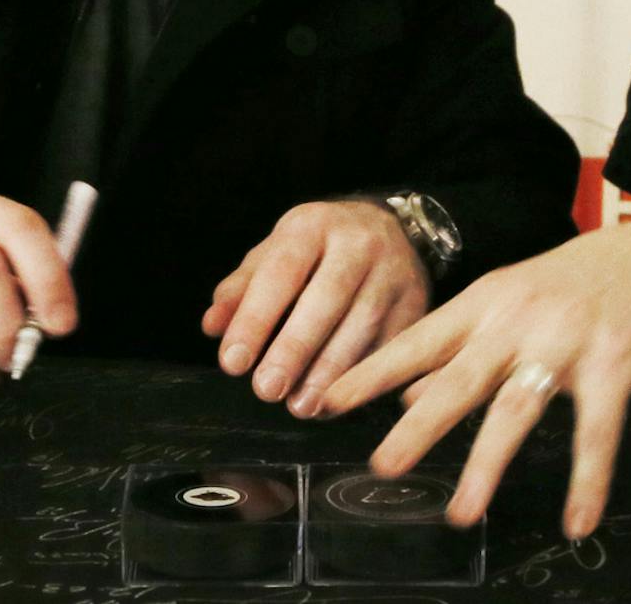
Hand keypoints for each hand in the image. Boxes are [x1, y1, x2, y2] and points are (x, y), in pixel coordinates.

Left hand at [201, 199, 430, 418]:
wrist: (389, 229)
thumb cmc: (317, 250)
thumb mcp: (275, 254)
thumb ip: (241, 289)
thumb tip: (213, 327)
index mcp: (313, 224)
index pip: (281, 272)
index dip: (255, 318)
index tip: (233, 362)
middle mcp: (358, 243)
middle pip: (327, 298)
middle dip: (294, 349)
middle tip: (266, 389)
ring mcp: (393, 272)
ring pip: (363, 325)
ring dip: (329, 372)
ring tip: (300, 406)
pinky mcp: (417, 302)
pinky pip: (390, 343)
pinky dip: (362, 376)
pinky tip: (336, 401)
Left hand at [320, 212, 630, 540]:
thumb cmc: (573, 283)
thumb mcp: (507, 300)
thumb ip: (459, 347)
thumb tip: (407, 396)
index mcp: (485, 303)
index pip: (420, 339)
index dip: (374, 371)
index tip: (330, 400)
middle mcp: (517, 320)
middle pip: (460, 378)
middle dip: (418, 425)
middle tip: (383, 465)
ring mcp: (565, 342)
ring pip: (517, 407)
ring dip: (488, 463)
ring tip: (462, 512)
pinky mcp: (612, 364)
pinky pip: (597, 431)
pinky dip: (588, 480)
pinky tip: (578, 520)